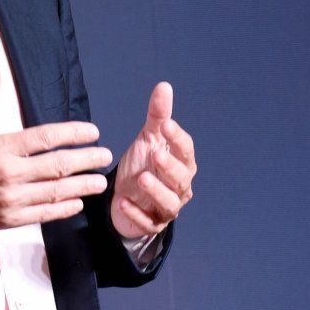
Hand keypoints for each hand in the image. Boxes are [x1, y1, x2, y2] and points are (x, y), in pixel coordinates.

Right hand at [0, 68, 113, 234]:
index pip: (45, 138)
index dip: (73, 134)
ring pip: (56, 192)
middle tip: (105, 156)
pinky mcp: (8, 219)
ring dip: (82, 186)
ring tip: (100, 181)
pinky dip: (63, 209)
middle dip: (86, 160)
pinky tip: (76, 203)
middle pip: (58, 166)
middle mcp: (9, 174)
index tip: (91, 132)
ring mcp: (11, 199)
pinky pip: (43, 214)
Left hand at [111, 82, 196, 238]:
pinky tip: (123, 202)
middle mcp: (179, 186)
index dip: (178, 138)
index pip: (186, 149)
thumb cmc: (142, 164)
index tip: (166, 125)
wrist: (124, 194)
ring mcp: (166, 207)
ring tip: (142, 179)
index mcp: (182, 162)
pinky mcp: (151, 223)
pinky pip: (148, 222)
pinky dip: (136, 213)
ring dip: (157, 191)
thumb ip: (158, 116)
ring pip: (170, 203)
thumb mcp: (148, 138)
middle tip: (155, 154)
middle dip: (170, 166)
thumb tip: (164, 86)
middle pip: (181, 178)